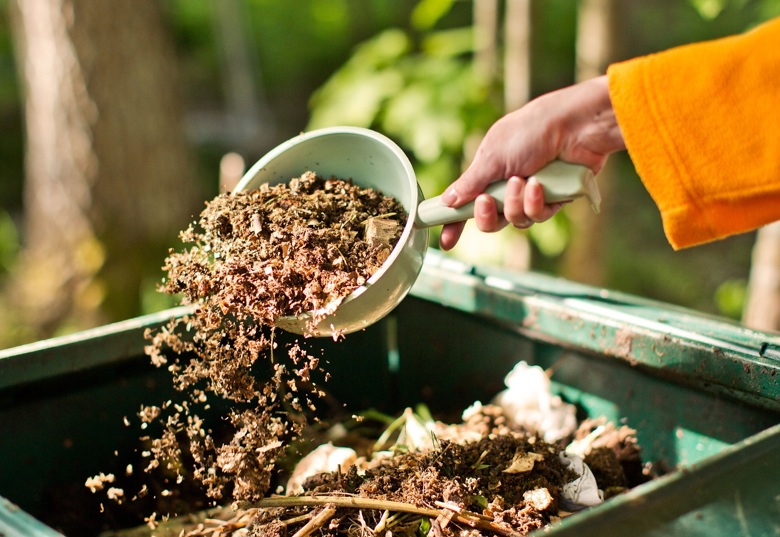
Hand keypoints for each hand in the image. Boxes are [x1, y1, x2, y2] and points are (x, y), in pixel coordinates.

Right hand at [439, 75, 624, 250]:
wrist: (574, 126)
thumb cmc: (530, 132)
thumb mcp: (492, 157)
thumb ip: (469, 183)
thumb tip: (447, 201)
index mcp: (490, 170)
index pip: (468, 201)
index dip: (456, 222)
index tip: (445, 242)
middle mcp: (509, 183)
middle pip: (491, 220)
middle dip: (486, 216)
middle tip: (485, 202)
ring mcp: (533, 193)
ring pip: (516, 220)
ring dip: (515, 204)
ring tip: (523, 182)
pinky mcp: (556, 199)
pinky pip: (539, 216)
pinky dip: (537, 203)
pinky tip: (540, 186)